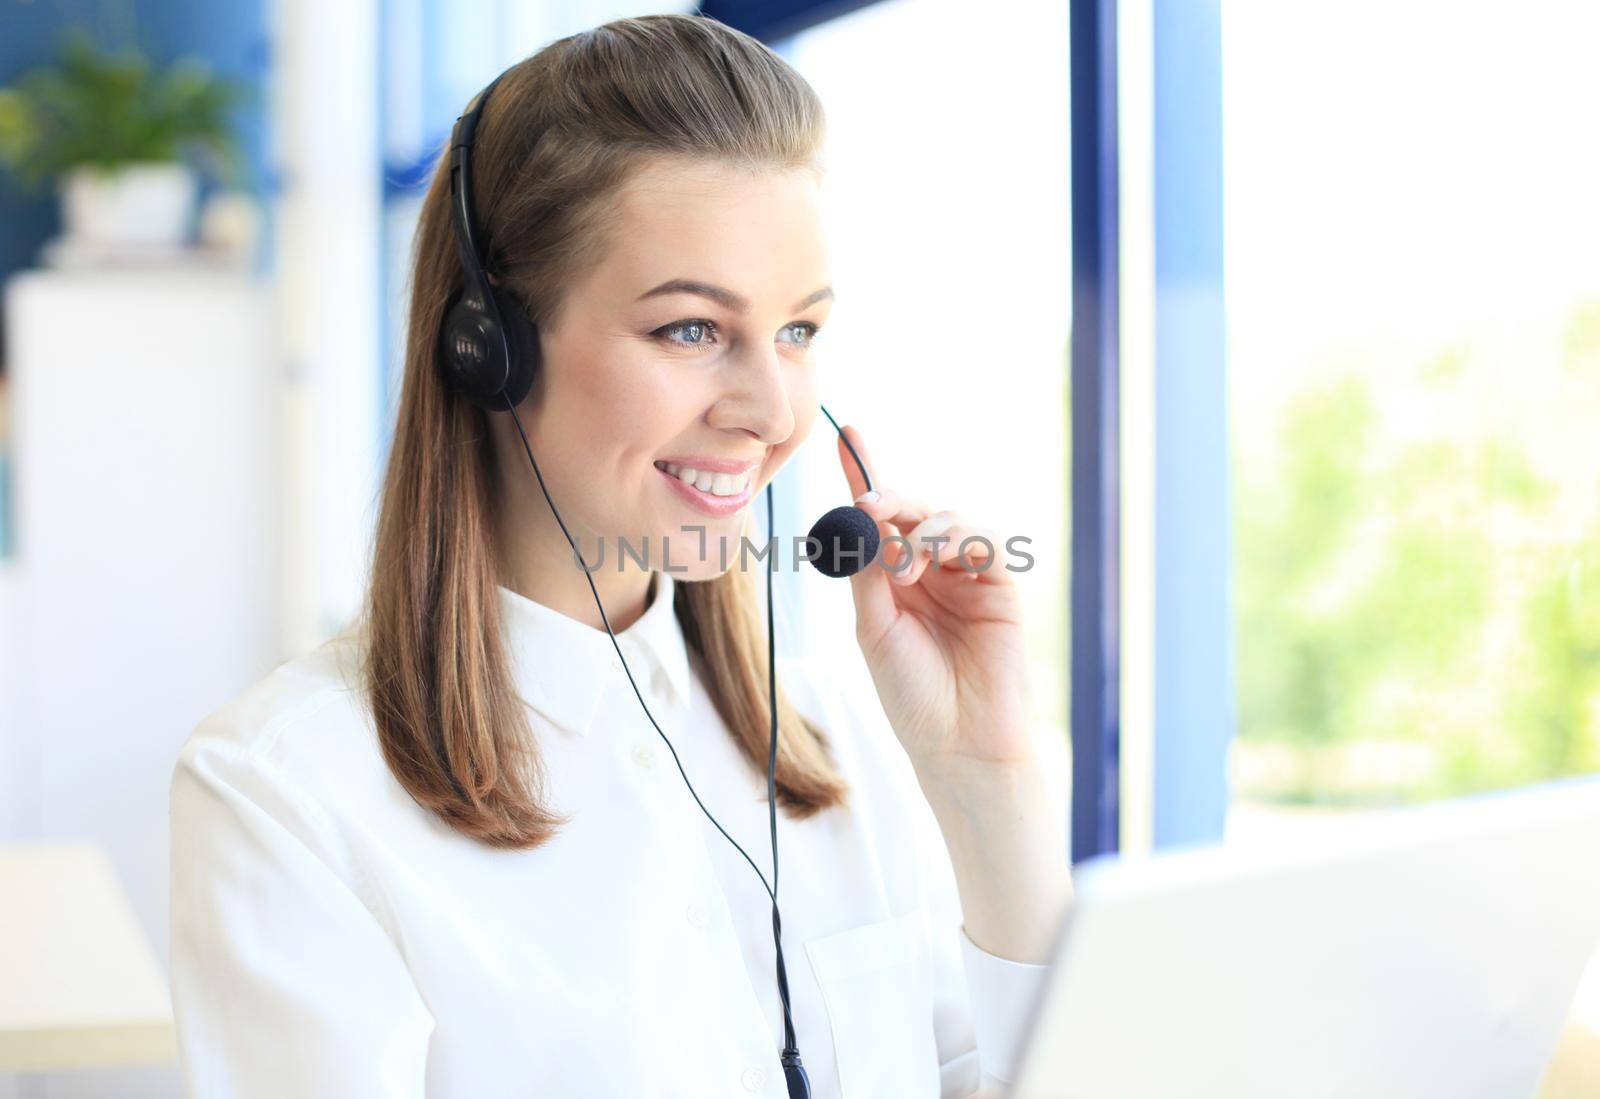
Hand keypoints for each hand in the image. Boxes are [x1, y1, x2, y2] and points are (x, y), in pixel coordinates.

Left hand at [834, 424, 1034, 772]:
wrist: (958, 742)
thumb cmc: (912, 695)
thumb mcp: (875, 630)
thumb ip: (868, 576)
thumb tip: (857, 522)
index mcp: (894, 581)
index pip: (878, 520)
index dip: (864, 476)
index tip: (846, 435)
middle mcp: (931, 572)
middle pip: (913, 512)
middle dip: (891, 498)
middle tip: (869, 503)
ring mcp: (967, 577)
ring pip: (948, 520)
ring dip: (922, 527)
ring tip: (903, 563)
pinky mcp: (999, 588)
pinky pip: (984, 543)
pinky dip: (958, 537)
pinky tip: (935, 556)